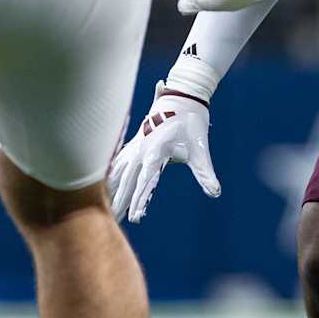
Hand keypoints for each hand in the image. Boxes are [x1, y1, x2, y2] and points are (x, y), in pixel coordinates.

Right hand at [109, 84, 219, 222]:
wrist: (182, 97)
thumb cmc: (193, 124)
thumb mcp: (201, 150)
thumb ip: (205, 173)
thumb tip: (215, 192)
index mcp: (156, 152)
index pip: (146, 182)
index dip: (140, 201)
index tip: (135, 218)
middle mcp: (142, 150)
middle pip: (128, 180)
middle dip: (121, 201)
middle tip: (115, 220)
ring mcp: (135, 146)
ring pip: (118, 171)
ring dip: (112, 188)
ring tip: (104, 206)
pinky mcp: (134, 143)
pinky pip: (117, 161)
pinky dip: (109, 174)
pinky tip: (103, 183)